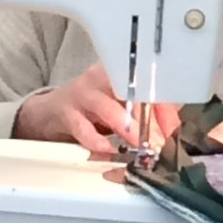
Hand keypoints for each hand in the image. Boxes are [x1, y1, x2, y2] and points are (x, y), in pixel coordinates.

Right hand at [13, 63, 178, 153]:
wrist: (50, 111)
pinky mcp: (67, 112)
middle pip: (132, 94)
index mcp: (121, 72)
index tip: (172, 129)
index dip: (164, 109)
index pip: (149, 86)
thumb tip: (172, 127)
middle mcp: (103, 77)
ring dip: (128, 130)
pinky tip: (108, 149)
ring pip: (109, 109)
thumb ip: (147, 113)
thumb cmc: (92, 107)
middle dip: (148, 120)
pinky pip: (84, 128)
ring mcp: (84, 94)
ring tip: (140, 146)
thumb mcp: (121, 105)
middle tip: (159, 141)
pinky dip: (98, 141)